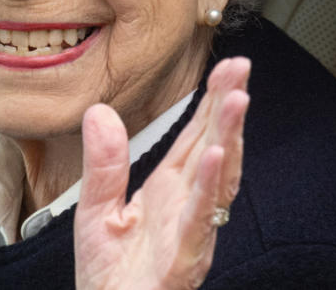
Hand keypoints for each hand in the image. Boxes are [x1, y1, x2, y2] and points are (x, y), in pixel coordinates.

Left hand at [74, 57, 250, 289]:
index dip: (212, 104)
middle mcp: (185, 208)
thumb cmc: (109, 273)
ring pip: (216, 182)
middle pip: (213, 150)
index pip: (194, 139)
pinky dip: (207, 190)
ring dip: (228, 140)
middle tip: (240, 68)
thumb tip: (99, 111)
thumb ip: (103, 163)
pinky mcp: (181, 260)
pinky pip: (198, 221)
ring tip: (236, 101)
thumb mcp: (95, 208)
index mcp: (166, 192)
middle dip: (228, 109)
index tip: (227, 67)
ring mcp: (188, 232)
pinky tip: (212, 158)